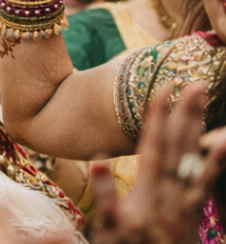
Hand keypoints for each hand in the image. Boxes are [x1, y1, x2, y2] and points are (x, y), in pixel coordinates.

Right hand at [91, 82, 225, 243]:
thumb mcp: (107, 230)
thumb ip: (104, 197)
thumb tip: (98, 160)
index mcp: (148, 191)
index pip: (153, 143)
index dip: (158, 114)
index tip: (163, 88)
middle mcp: (170, 192)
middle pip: (179, 144)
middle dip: (186, 112)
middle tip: (195, 82)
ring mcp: (186, 201)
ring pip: (194, 156)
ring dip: (199, 126)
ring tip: (204, 100)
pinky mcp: (195, 211)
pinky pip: (207, 181)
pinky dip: (215, 162)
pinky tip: (222, 144)